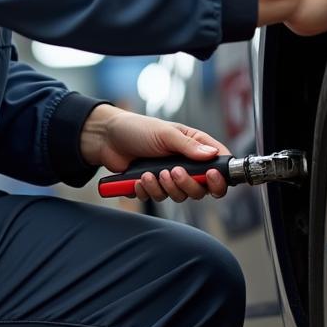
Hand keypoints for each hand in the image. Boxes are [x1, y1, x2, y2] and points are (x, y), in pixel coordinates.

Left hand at [80, 106, 230, 202]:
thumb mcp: (165, 133)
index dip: (219, 176)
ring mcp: (169, 177)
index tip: (212, 176)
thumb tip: (212, 154)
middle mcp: (185, 164)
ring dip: (165, 188)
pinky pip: (157, 198)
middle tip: (173, 172)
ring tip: (151, 173)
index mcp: (194, 147)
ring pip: (179, 196)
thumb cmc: (138, 128)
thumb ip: (189, 145)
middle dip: (187, 185)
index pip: (218, 164)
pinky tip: (139, 179)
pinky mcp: (153, 187)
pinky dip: (148, 191)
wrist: (106, 138)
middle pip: (201, 189)